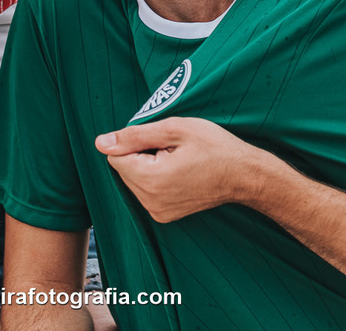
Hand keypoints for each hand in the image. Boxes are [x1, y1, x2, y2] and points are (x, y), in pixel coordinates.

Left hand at [95, 116, 265, 222]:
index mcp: (150, 179)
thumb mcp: (174, 129)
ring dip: (148, 166)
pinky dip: (156, 179)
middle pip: (123, 168)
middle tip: (173, 151)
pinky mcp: (164, 216)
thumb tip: (100, 142)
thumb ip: (134, 136)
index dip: (136, 142)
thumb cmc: (214, 147)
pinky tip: (179, 173)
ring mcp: (157, 212)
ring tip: (178, 162)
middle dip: (141, 155)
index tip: (162, 143)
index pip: (115, 155)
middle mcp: (150, 201)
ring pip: (133, 179)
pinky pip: (145, 190)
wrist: (244, 175)